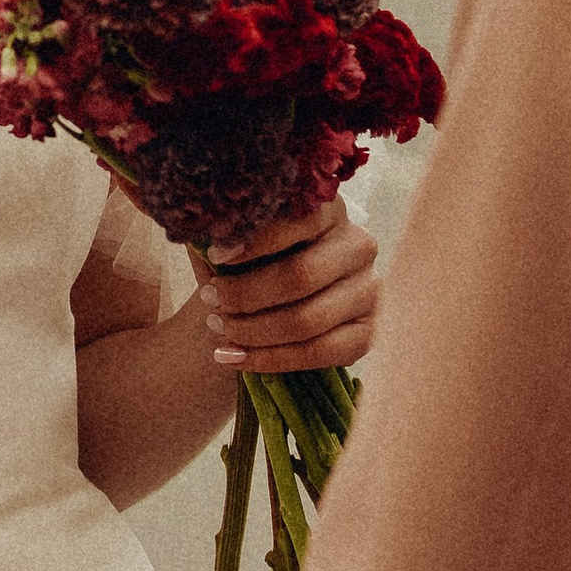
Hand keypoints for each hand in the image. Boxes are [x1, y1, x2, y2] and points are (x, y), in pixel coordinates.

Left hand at [199, 200, 376, 377]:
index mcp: (330, 210)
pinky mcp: (368, 333)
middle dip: (246, 294)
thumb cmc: (250, 261)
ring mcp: (369, 291)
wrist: (267, 303)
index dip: (256, 241)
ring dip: (253, 330)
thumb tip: (201, 230)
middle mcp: (359, 246)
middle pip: (300, 277)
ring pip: (307, 320)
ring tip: (218, 328)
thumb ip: (223, 229)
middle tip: (210, 301)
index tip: (216, 255)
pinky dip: (269, 360)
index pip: (300, 221)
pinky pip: (318, 353)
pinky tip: (232, 357)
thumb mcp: (236, 238)